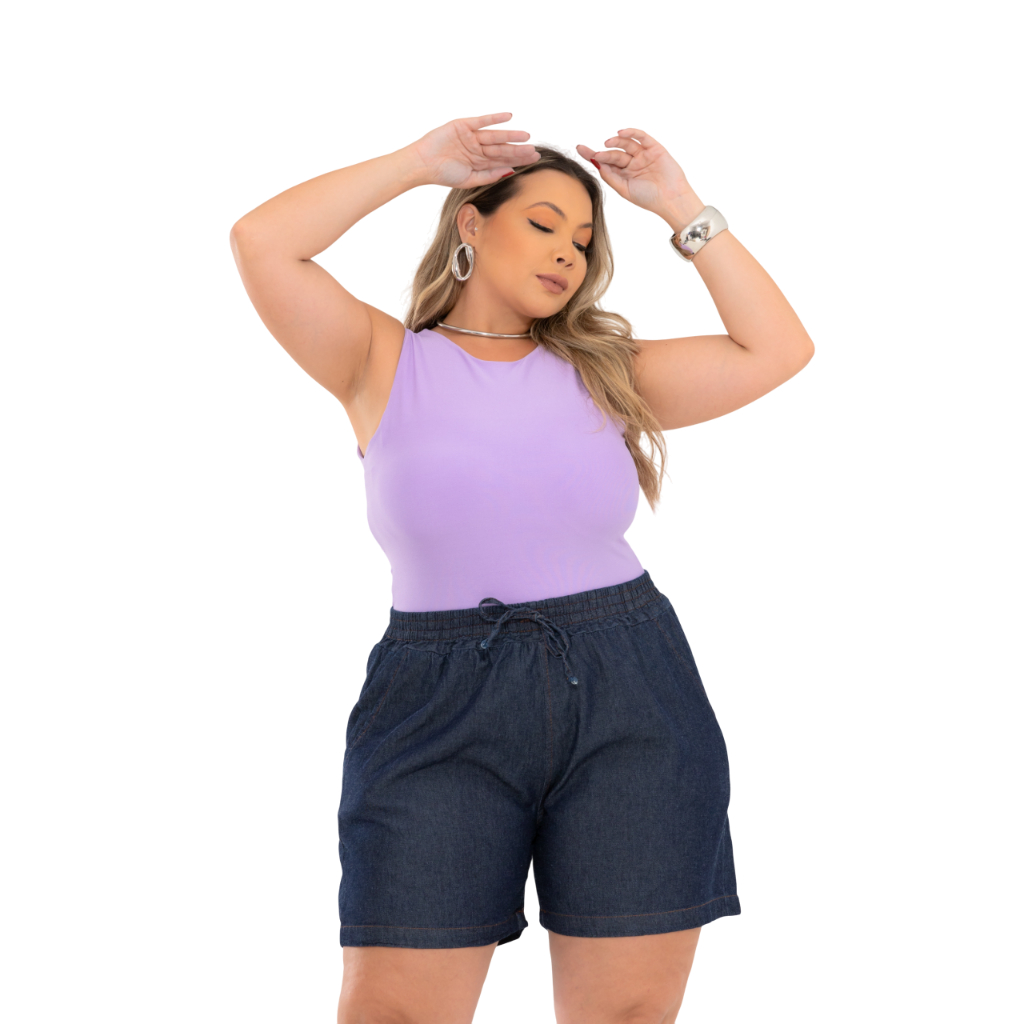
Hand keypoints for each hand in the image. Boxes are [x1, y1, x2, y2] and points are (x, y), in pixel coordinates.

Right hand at [408, 112, 541, 188]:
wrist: (423, 164)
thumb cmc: (443, 174)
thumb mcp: (469, 180)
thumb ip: (489, 175)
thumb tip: (510, 172)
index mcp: (480, 162)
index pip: (503, 160)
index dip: (518, 159)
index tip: (534, 159)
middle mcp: (478, 148)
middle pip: (502, 148)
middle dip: (518, 150)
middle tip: (535, 151)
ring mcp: (471, 136)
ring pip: (495, 136)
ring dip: (510, 135)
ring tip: (526, 136)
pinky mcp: (463, 125)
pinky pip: (482, 121)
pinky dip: (494, 118)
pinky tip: (508, 117)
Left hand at [577, 129, 701, 223]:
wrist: (671, 199)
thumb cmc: (648, 198)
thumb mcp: (624, 189)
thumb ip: (610, 176)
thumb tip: (596, 162)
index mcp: (624, 175)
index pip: (606, 163)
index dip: (592, 155)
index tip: (580, 148)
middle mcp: (632, 164)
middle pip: (614, 154)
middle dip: (604, 153)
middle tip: (596, 153)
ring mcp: (643, 155)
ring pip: (626, 144)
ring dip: (616, 142)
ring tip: (608, 143)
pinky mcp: (655, 149)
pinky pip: (641, 137)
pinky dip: (632, 133)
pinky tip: (621, 133)